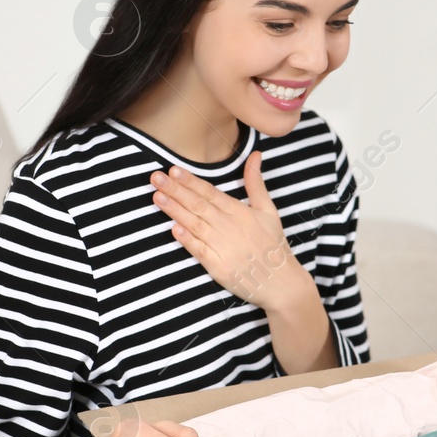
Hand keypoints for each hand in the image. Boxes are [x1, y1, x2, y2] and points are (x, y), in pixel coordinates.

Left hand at [150, 150, 309, 311]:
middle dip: (176, 190)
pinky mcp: (219, 267)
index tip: (173, 169)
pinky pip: (200, 251)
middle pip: (199, 205)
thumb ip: (256, 182)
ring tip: (157, 197)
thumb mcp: (268, 210)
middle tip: (156, 177)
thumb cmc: (273, 244)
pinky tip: (173, 228)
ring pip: (195, 225)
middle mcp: (231, 227)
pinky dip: (187, 240)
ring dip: (175, 210)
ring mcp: (224, 247)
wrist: (281, 282)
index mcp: (240, 212)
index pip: (210, 192)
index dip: (191, 181)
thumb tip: (255, 155)